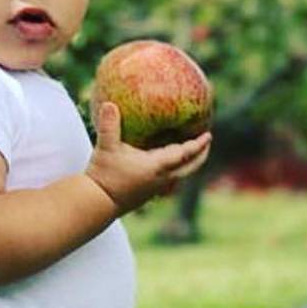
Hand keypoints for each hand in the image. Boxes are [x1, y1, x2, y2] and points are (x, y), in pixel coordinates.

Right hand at [85, 102, 211, 212]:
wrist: (97, 204)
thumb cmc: (104, 176)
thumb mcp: (106, 148)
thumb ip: (109, 125)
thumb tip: (109, 103)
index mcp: (157, 166)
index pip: (185, 154)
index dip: (198, 145)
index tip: (209, 135)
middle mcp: (161, 179)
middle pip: (191, 167)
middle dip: (201, 155)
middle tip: (207, 142)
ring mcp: (156, 188)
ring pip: (181, 174)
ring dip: (189, 162)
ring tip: (191, 150)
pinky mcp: (148, 193)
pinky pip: (170, 179)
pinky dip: (176, 169)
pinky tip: (168, 162)